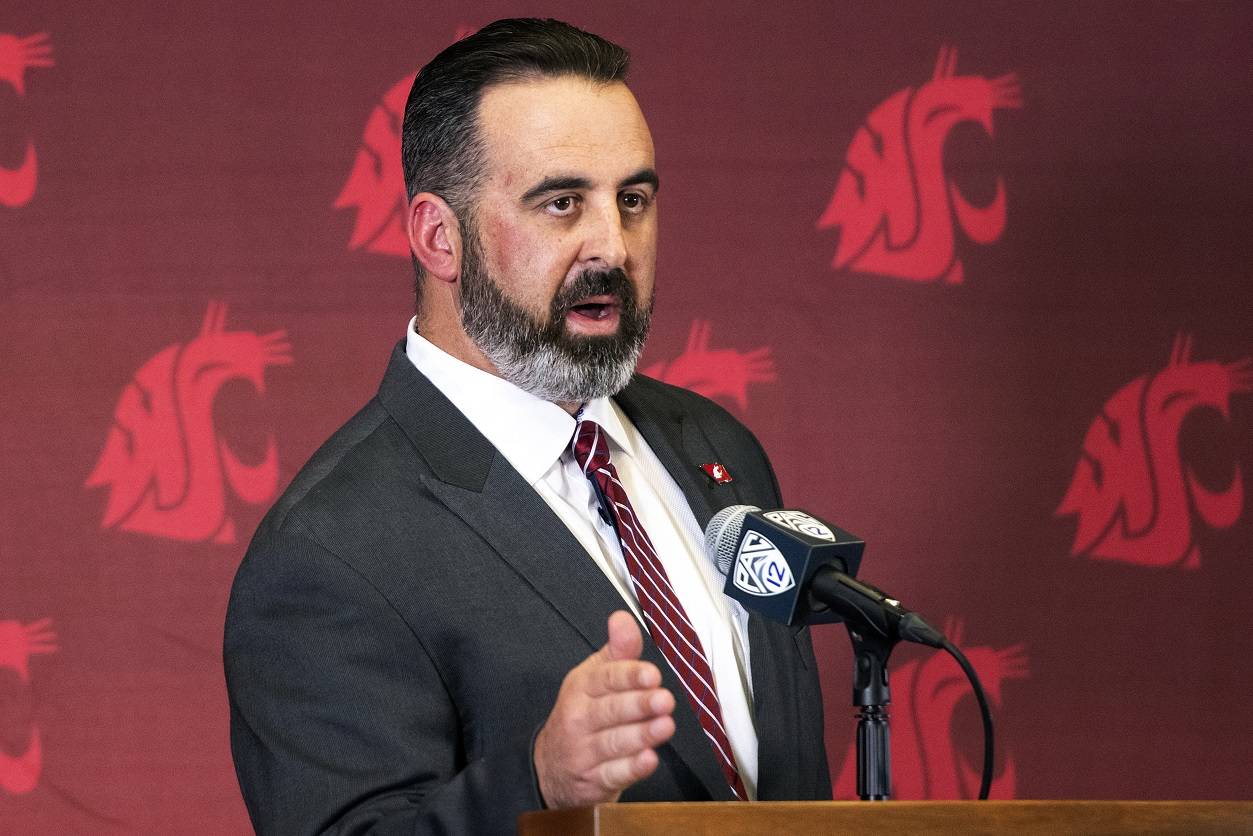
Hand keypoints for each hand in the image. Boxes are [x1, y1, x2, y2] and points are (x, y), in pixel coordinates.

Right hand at [534, 610, 675, 807]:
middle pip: (611, 710)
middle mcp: (579, 719)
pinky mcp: (593, 781)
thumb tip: (622, 618)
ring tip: (665, 726)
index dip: (630, 676)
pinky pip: (613, 774)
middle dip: (639, 705)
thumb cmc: (582, 714)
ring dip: (642, 735)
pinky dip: (631, 769)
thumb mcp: (594, 678)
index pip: (605, 679)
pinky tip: (649, 760)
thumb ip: (617, 651)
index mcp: (581, 688)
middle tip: (664, 700)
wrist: (551, 768)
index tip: (652, 674)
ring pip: (614, 742)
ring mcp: (584, 752)